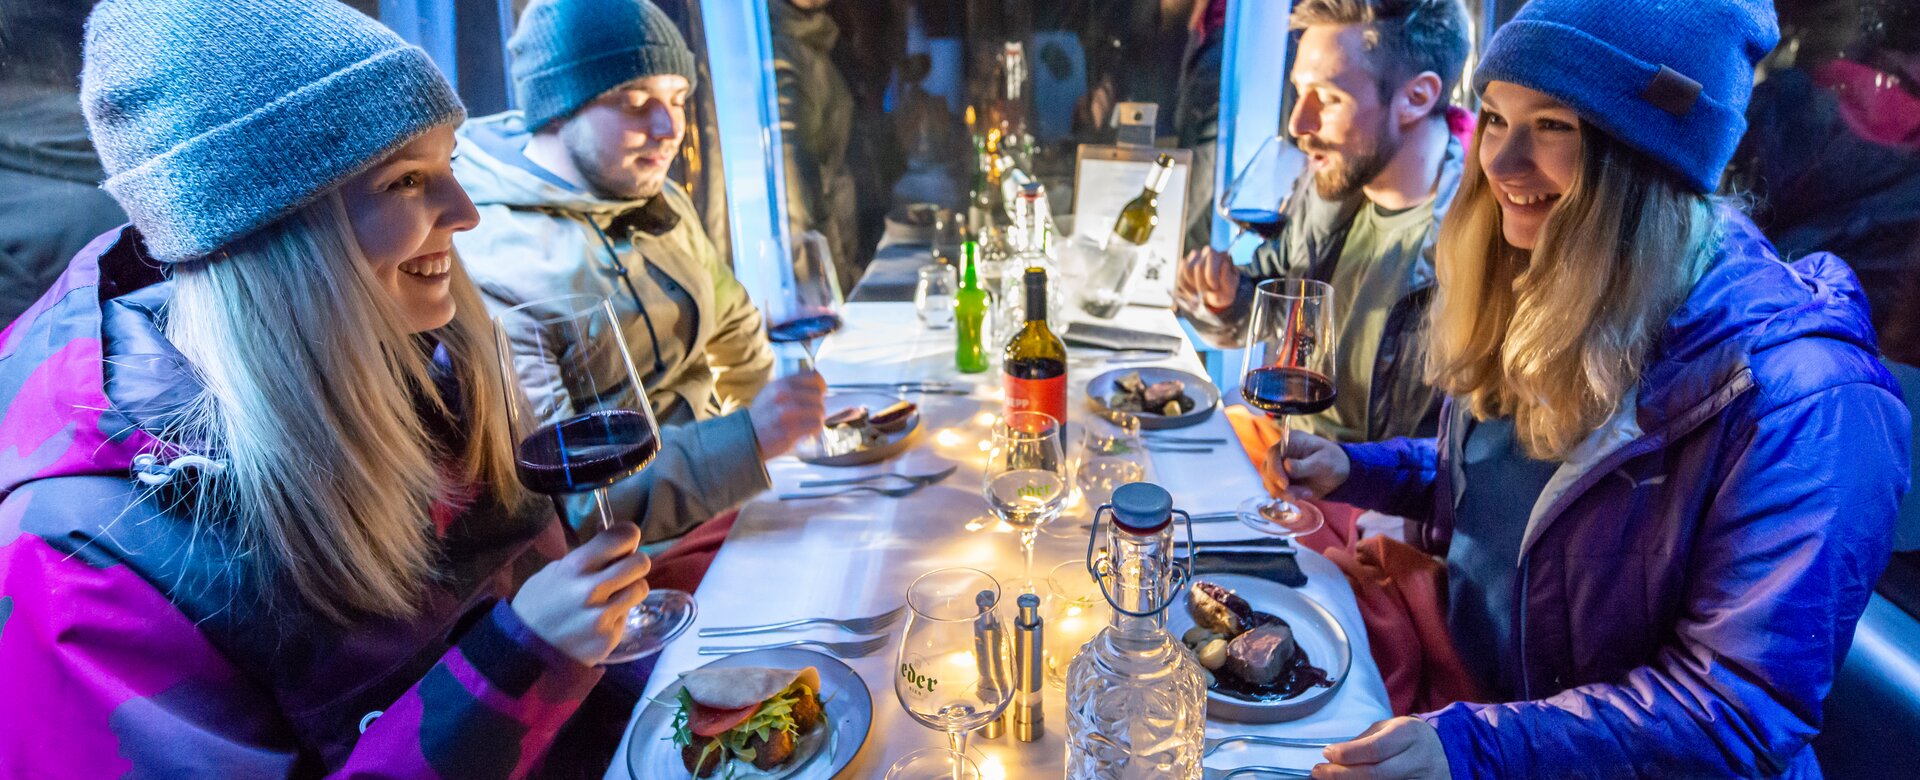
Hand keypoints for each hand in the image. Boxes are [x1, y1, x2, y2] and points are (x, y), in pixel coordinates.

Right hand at [510, 522, 651, 665]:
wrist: (525, 649)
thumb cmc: (538, 604)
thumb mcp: (555, 570)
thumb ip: (588, 555)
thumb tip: (616, 537)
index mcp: (576, 565)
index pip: (623, 537)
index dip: (629, 536)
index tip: (625, 542)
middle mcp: (593, 588)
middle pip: (641, 563)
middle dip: (634, 564)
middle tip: (623, 571)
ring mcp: (603, 615)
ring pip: (641, 588)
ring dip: (630, 589)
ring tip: (612, 596)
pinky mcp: (610, 637)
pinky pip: (627, 615)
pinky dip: (618, 614)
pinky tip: (599, 620)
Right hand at [748, 370, 827, 458]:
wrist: (746, 438)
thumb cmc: (763, 417)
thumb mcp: (772, 393)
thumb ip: (792, 387)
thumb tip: (819, 385)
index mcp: (780, 383)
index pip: (814, 377)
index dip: (821, 387)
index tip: (820, 396)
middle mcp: (782, 395)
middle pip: (819, 395)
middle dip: (818, 406)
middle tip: (811, 416)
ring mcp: (785, 412)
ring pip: (819, 410)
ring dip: (818, 420)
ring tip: (809, 426)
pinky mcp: (788, 430)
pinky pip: (815, 425)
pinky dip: (816, 431)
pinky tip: (809, 434)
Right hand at [1176, 247, 1239, 310]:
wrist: (1217, 294)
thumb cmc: (1225, 290)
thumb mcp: (1231, 287)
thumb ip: (1228, 277)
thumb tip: (1224, 264)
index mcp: (1221, 255)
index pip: (1211, 258)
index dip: (1211, 275)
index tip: (1214, 287)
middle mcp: (1207, 251)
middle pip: (1198, 266)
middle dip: (1202, 284)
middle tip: (1207, 293)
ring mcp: (1194, 256)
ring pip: (1186, 271)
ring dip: (1193, 286)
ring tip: (1201, 292)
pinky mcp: (1184, 264)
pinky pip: (1180, 277)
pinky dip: (1186, 287)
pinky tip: (1194, 291)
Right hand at [1265, 429, 1348, 500]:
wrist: (1339, 473)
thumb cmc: (1333, 461)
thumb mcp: (1323, 462)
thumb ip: (1304, 465)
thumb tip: (1286, 466)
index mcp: (1291, 441)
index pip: (1273, 453)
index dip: (1275, 470)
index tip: (1285, 485)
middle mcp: (1281, 453)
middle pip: (1267, 469)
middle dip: (1279, 486)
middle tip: (1297, 495)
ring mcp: (1279, 467)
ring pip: (1269, 482)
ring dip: (1284, 493)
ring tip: (1306, 493)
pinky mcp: (1280, 480)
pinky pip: (1275, 490)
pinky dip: (1287, 496)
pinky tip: (1304, 494)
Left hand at [1312, 717, 1449, 779]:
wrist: (1448, 753)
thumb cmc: (1409, 738)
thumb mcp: (1390, 728)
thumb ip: (1364, 740)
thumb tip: (1333, 755)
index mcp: (1408, 734)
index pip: (1374, 749)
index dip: (1346, 754)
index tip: (1327, 754)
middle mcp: (1418, 760)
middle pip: (1375, 774)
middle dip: (1341, 775)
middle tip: (1318, 773)